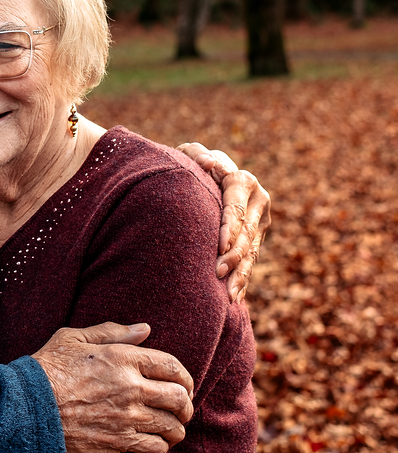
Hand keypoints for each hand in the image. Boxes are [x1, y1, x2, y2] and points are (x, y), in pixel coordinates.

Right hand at [33, 322, 193, 452]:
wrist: (27, 409)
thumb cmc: (46, 369)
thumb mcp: (73, 338)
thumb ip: (112, 331)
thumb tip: (144, 329)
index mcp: (123, 358)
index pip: (172, 366)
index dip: (185, 377)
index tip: (184, 384)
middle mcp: (131, 388)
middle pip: (179, 398)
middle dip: (186, 405)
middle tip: (183, 409)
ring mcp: (126, 417)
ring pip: (171, 426)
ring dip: (177, 428)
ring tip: (174, 429)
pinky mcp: (118, 441)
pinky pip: (153, 446)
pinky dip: (160, 446)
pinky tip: (156, 443)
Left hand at [177, 143, 270, 300]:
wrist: (213, 176)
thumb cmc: (195, 165)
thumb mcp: (190, 154)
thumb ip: (195, 154)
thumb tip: (209, 164)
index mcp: (243, 181)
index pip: (236, 206)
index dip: (230, 226)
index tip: (220, 245)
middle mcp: (258, 201)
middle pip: (246, 233)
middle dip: (233, 255)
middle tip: (217, 273)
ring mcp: (261, 221)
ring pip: (251, 251)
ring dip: (240, 274)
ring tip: (229, 294)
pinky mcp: (258, 237)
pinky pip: (251, 261)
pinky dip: (242, 279)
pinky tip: (234, 298)